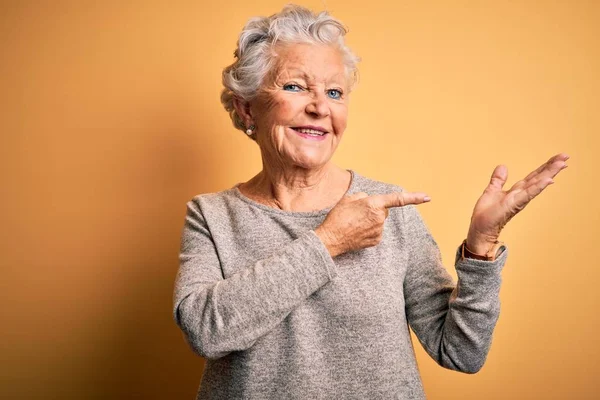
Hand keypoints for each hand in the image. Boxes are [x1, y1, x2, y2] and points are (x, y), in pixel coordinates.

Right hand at [315, 191, 429, 256]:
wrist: (330, 239)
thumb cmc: (337, 217)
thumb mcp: (348, 199)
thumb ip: (364, 197)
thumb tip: (370, 201)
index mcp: (373, 203)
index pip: (397, 199)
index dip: (414, 198)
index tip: (427, 198)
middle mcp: (379, 217)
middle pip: (384, 210)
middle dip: (375, 209)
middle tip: (357, 213)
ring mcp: (379, 230)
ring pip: (379, 221)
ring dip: (370, 220)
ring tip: (354, 223)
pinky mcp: (376, 240)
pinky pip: (376, 231)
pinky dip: (369, 230)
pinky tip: (357, 232)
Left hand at [466, 153, 569, 253]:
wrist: (480, 228)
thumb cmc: (486, 214)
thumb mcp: (492, 190)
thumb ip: (498, 179)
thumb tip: (503, 166)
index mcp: (517, 191)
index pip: (534, 176)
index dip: (545, 166)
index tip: (558, 157)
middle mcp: (521, 194)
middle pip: (539, 177)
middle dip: (552, 167)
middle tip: (566, 156)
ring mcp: (519, 199)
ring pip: (537, 183)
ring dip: (550, 173)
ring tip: (562, 163)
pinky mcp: (514, 204)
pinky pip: (528, 194)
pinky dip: (538, 186)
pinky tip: (549, 180)